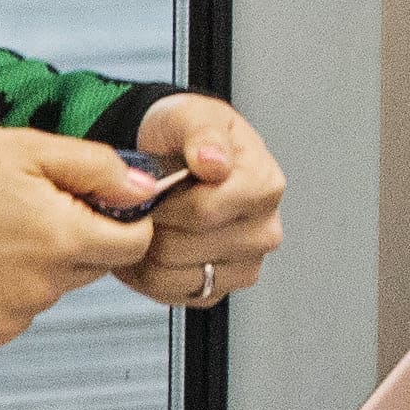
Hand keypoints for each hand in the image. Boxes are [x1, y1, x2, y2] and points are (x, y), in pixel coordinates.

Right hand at [0, 127, 160, 353]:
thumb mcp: (24, 147)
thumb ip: (96, 168)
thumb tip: (143, 187)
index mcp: (62, 238)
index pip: (135, 244)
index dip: (123, 218)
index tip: (99, 202)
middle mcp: (41, 288)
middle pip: (91, 267)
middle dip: (74, 237)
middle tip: (23, 205)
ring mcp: (8, 319)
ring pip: (49, 291)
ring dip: (34, 265)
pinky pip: (10, 315)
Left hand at [124, 93, 286, 310]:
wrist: (174, 156)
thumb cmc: (186, 137)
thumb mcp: (191, 115)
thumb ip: (202, 133)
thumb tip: (213, 161)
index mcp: (264, 186)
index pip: (204, 212)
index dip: (166, 202)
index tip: (154, 187)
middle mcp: (263, 229)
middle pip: (184, 247)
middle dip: (153, 225)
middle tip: (147, 205)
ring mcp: (244, 263)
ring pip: (172, 275)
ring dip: (145, 251)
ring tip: (146, 223)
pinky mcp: (221, 287)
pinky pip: (170, 294)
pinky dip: (147, 275)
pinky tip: (150, 245)